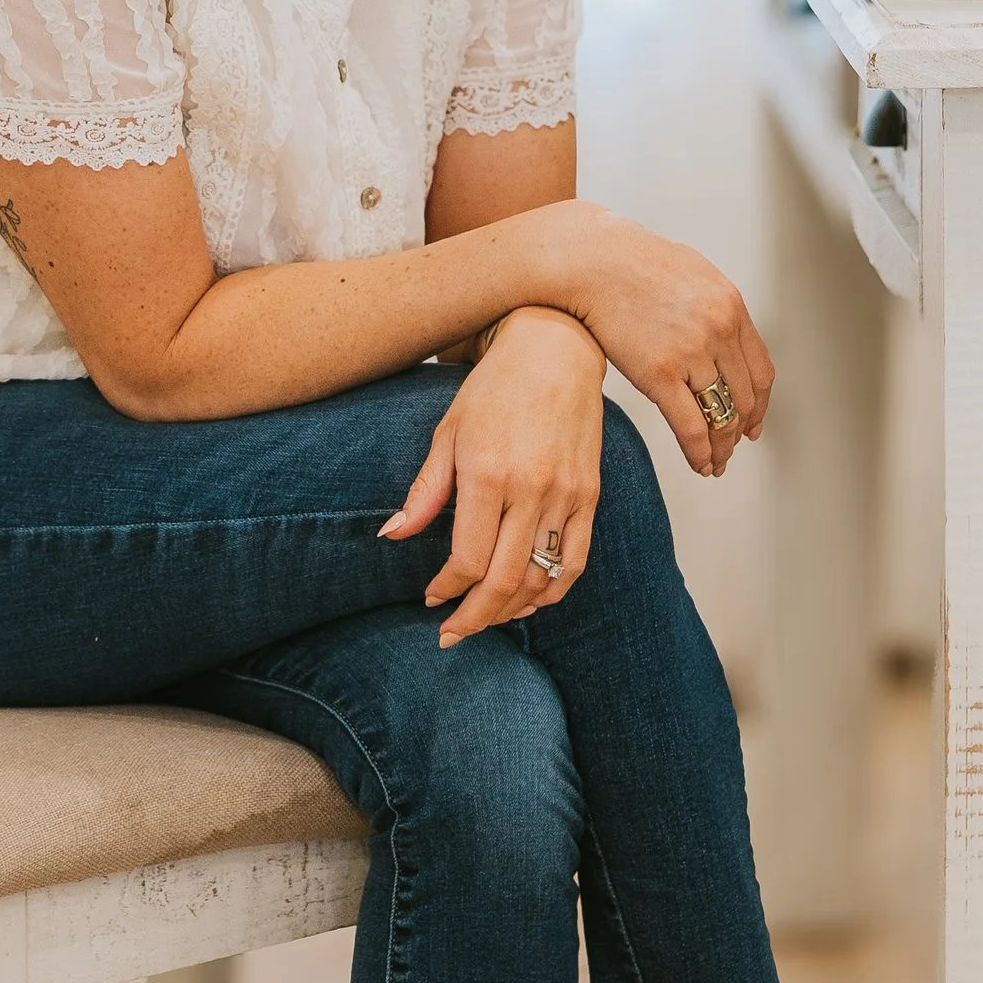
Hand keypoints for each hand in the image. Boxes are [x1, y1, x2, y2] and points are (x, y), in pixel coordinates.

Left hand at [379, 309, 605, 645]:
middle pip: (505, 581)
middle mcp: (532, 490)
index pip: (468, 560)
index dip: (447, 590)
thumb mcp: (448, 433)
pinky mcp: (589, 495)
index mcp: (489, 475)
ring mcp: (566, 494)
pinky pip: (575, 561)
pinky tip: (530, 601)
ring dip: (511, 611)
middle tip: (453, 633)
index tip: (431, 598)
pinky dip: (553, 592)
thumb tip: (392, 535)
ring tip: (486, 617)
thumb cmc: (494, 388)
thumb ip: (425, 491)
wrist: (555, 349)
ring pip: (541, 579)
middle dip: (475, 617)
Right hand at [531, 205, 773, 477]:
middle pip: (744, 398)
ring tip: (714, 463)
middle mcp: (719, 331)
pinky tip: (699, 464)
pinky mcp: (659, 373)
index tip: (752, 424)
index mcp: (731, 307)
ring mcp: (691, 353)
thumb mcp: (691, 273)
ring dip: (721, 448)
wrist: (591, 260)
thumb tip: (723, 333)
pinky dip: (700, 452)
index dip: (760, 405)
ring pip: (722, 416)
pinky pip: (691, 426)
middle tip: (732, 448)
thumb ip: (714, 306)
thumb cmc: (630, 263)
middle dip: (740, 430)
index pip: (761, 371)